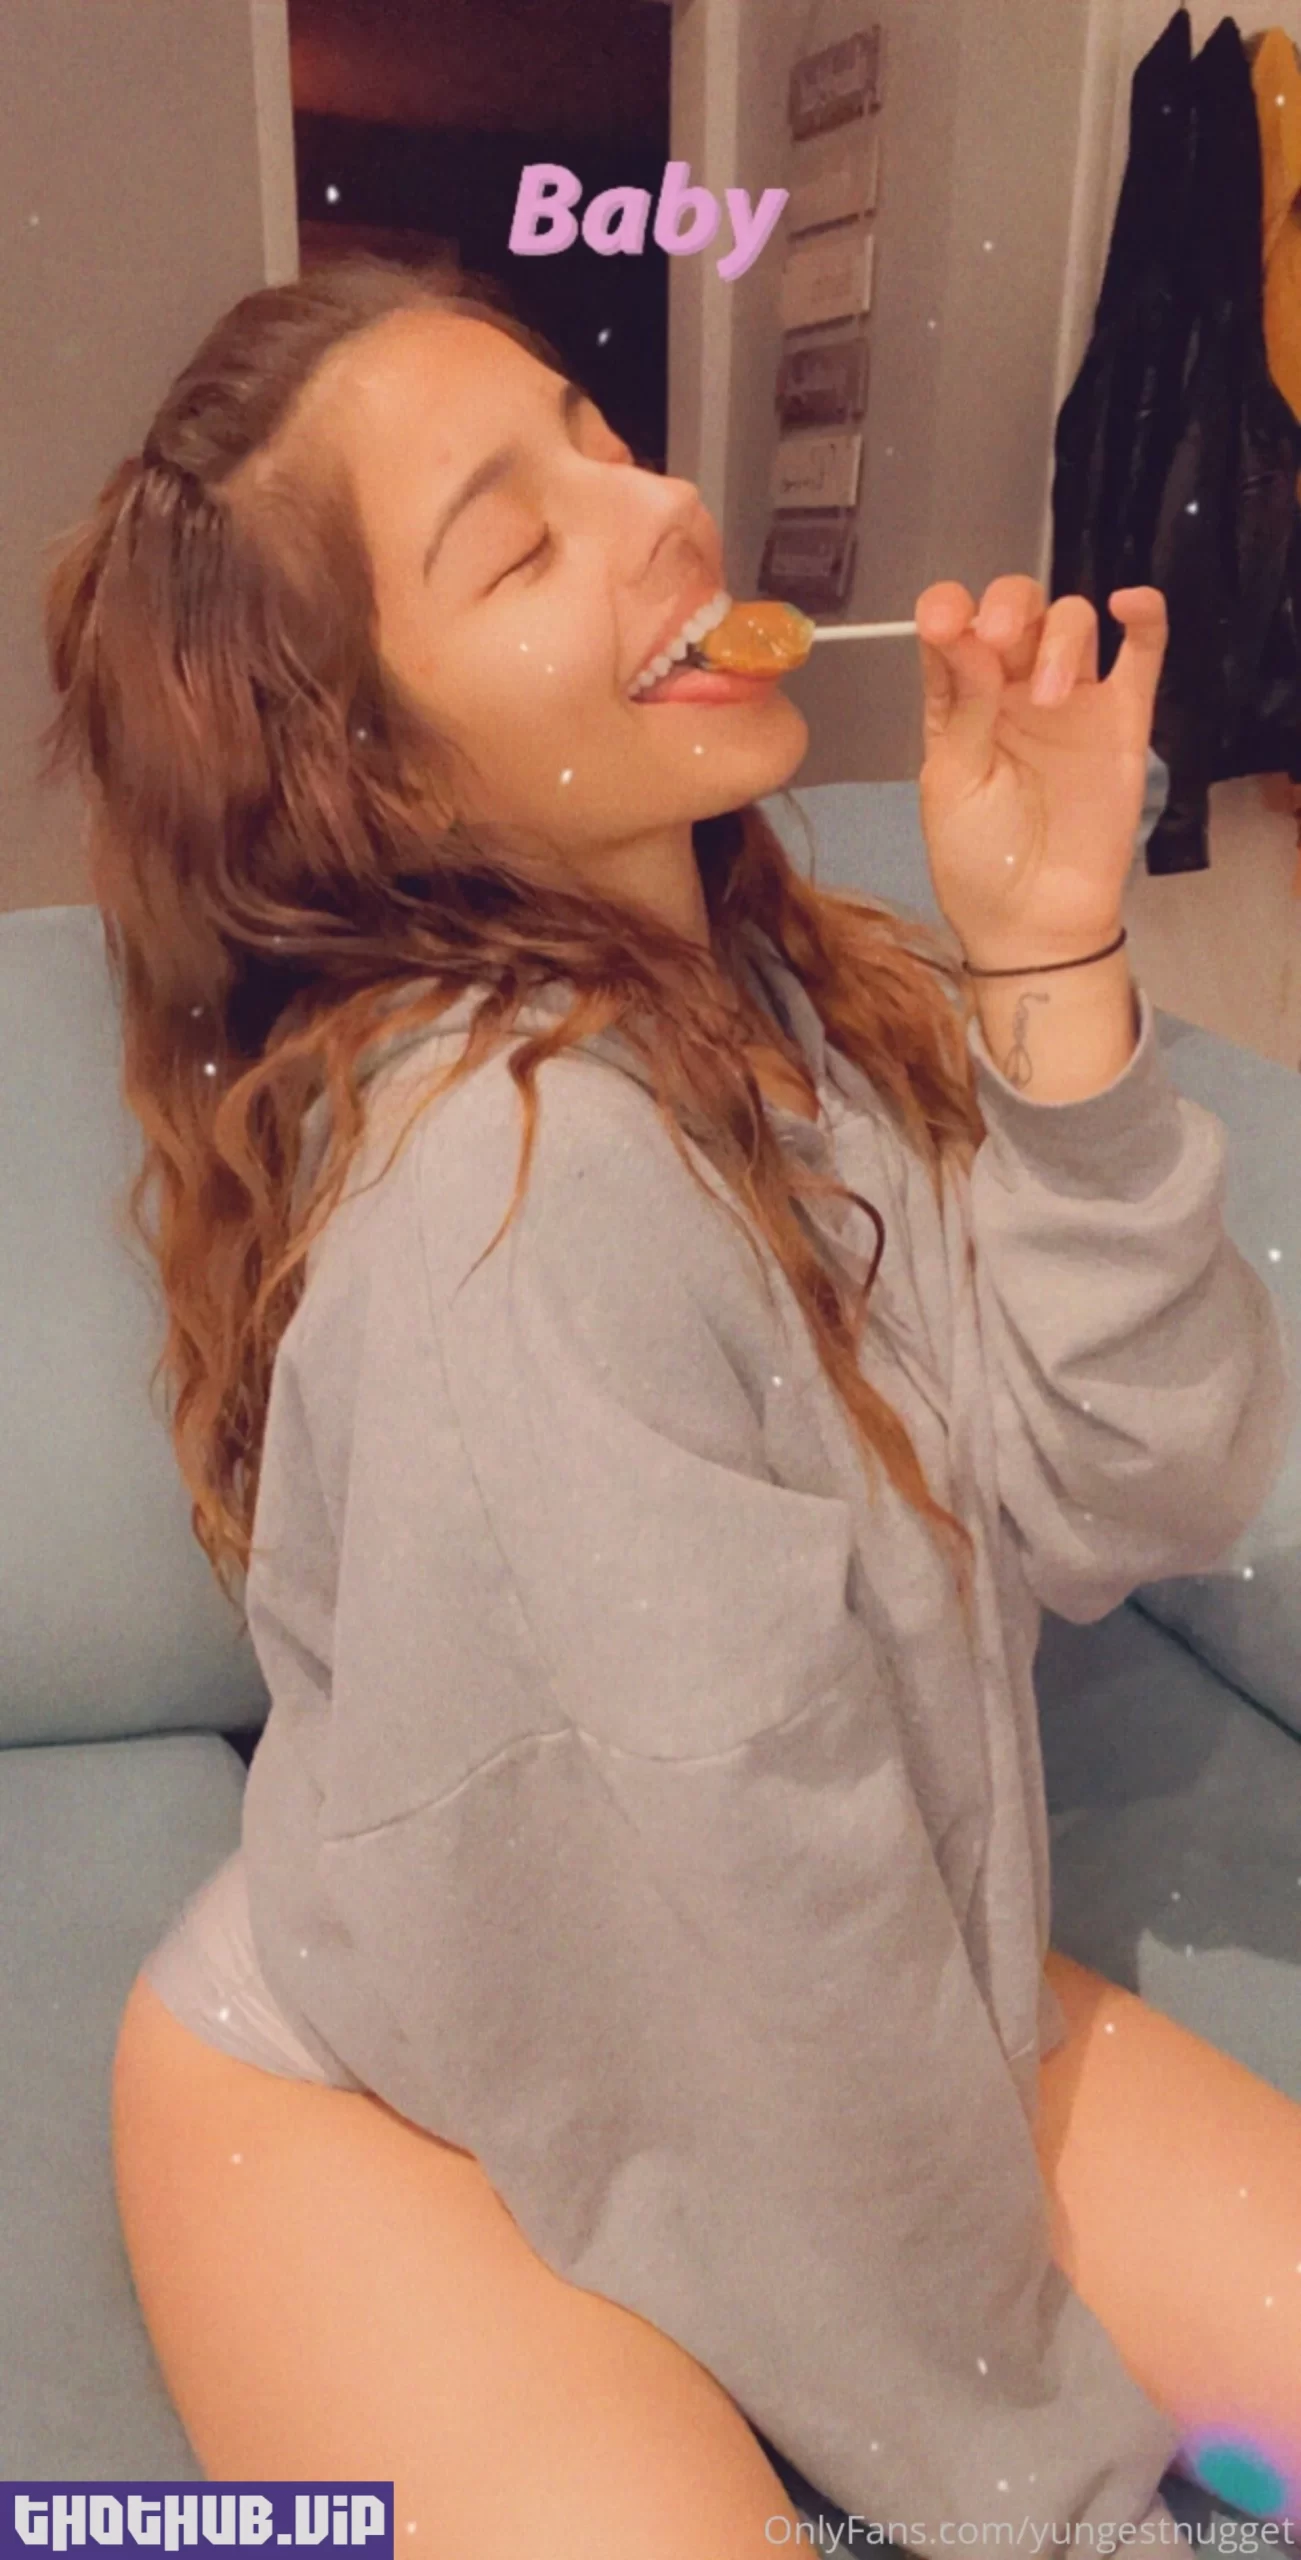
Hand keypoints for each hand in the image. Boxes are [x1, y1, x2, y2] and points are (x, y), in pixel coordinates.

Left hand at [914, 576, 1167, 970]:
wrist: (1035, 921)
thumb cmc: (978, 858)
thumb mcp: (953, 781)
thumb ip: (963, 705)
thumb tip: (964, 630)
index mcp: (960, 700)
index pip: (954, 627)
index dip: (948, 609)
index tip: (944, 622)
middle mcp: (1013, 688)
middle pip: (1018, 609)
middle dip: (1009, 608)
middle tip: (1000, 642)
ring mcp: (1074, 699)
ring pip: (1073, 622)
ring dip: (1060, 638)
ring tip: (1051, 697)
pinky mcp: (1124, 717)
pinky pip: (1142, 652)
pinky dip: (1144, 617)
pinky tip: (1129, 604)